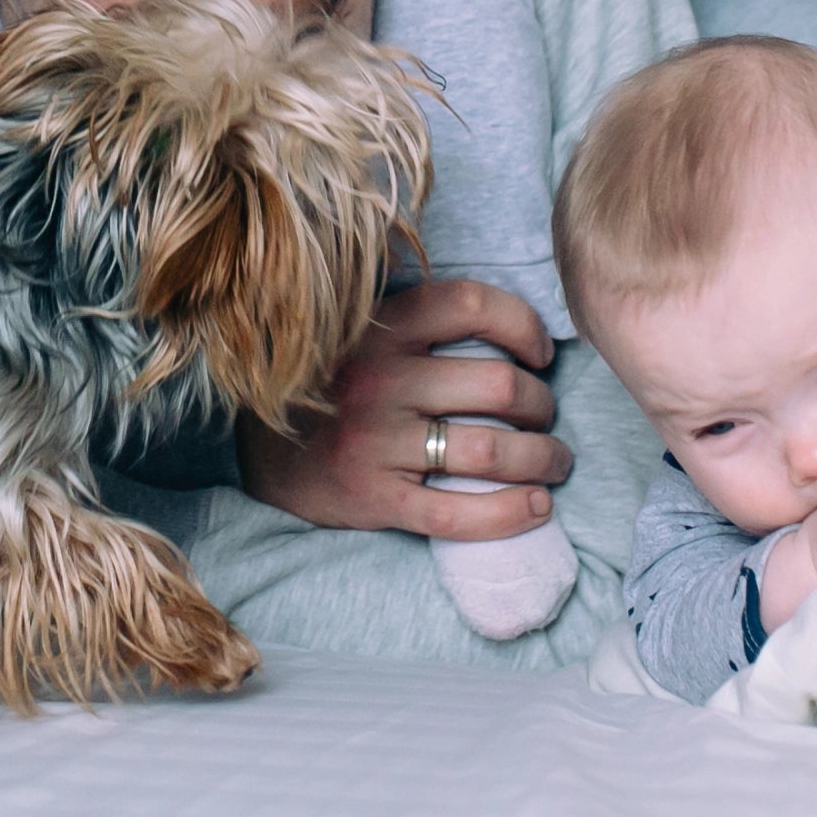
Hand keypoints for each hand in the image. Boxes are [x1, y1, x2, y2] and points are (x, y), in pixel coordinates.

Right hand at [234, 279, 568, 539]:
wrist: (262, 451)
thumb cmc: (338, 388)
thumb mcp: (366, 333)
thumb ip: (422, 318)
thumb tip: (513, 318)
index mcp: (383, 329)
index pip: (472, 304)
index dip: (524, 326)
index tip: (539, 354)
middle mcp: (380, 380)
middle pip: (499, 385)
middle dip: (542, 405)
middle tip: (545, 417)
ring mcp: (376, 441)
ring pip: (491, 451)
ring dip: (542, 459)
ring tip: (553, 463)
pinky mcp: (375, 496)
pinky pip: (457, 513)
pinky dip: (509, 513)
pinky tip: (536, 507)